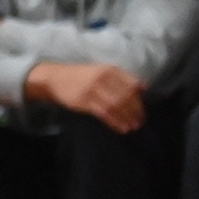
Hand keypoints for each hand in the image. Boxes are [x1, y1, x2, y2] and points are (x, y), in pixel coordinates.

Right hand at [28, 61, 148, 133]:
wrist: (55, 78)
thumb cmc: (81, 76)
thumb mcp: (102, 71)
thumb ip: (121, 78)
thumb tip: (142, 87)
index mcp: (110, 70)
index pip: (131, 84)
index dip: (139, 98)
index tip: (142, 109)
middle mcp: (103, 78)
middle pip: (125, 96)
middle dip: (135, 111)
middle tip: (140, 122)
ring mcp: (93, 90)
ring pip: (116, 106)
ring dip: (126, 118)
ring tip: (133, 127)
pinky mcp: (84, 101)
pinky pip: (104, 113)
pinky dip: (114, 122)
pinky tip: (120, 128)